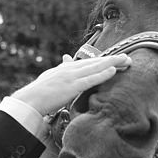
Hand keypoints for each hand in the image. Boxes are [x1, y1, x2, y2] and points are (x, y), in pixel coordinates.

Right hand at [11, 53, 130, 116]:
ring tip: (126, 60)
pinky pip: (91, 79)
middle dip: (112, 59)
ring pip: (96, 67)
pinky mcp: (72, 86)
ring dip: (112, 63)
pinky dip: (102, 74)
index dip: (103, 60)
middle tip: (128, 57)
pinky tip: (113, 71)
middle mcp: (70, 69)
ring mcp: (71, 77)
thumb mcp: (51, 76)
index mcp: (66, 68)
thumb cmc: (39, 92)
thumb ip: (61, 68)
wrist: (29, 100)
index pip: (88, 62)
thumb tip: (66, 58)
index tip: (116, 58)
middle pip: (95, 62)